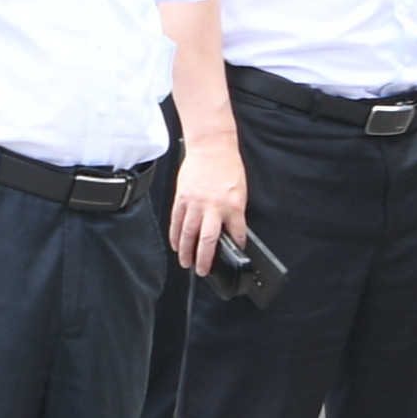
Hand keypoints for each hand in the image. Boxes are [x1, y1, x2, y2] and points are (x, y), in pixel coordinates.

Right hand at [170, 146, 254, 275]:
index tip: (235, 253)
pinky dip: (175, 236)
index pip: (236, 233)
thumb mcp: (240, 191)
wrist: (211, 146)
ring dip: (186, 251)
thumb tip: (232, 231)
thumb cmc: (227, 166)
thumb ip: (235, 213)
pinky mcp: (181, 198)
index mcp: (233, 205)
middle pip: (207, 240)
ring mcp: (195, 203)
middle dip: (204, 259)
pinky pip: (176, 221)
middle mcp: (213, 206)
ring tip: (186, 263)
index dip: (236, 246)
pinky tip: (176, 244)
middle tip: (202, 271)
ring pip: (188, 234)